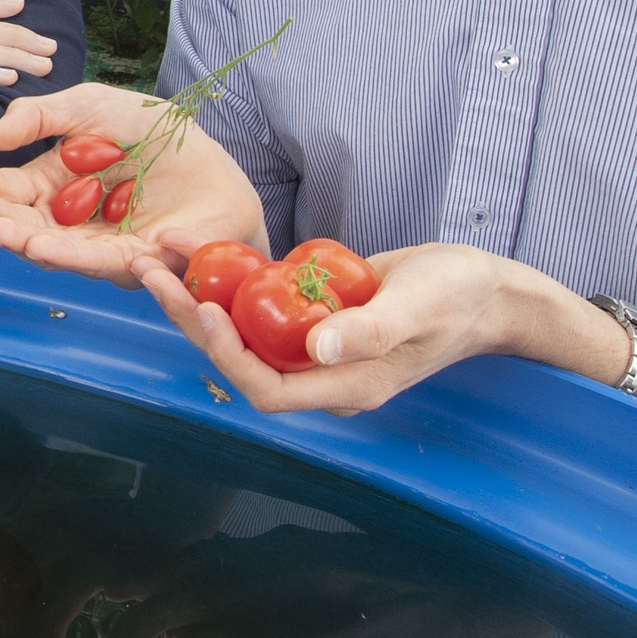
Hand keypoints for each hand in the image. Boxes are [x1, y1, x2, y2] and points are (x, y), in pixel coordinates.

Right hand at [0, 82, 266, 280]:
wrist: (217, 160)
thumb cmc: (154, 134)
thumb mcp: (91, 108)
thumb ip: (41, 117)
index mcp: (59, 185)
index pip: (15, 190)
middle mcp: (73, 223)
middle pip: (27, 224)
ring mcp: (101, 246)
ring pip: (54, 250)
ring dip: (23, 240)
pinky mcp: (135, 261)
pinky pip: (97, 261)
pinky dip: (67, 255)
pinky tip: (39, 245)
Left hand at [136, 239, 617, 416]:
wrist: (486, 288)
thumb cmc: (459, 298)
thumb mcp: (418, 308)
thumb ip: (370, 330)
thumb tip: (318, 348)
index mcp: (342, 387)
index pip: (266, 388)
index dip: (226, 356)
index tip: (200, 309)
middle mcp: (320, 374)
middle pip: (239, 359)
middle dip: (191, 319)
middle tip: (151, 273)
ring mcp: (315, 346)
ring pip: (242, 330)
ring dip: (198, 296)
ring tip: (158, 259)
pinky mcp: (313, 316)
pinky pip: (261, 305)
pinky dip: (229, 280)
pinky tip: (200, 249)